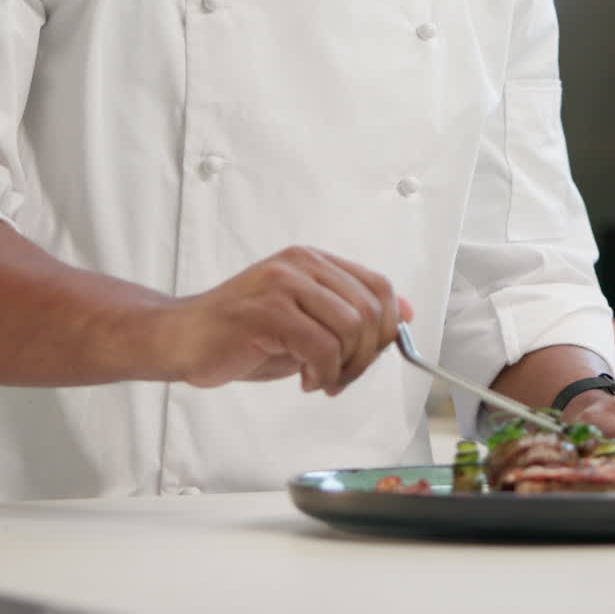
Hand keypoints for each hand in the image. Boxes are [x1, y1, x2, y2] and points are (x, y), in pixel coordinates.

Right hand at [168, 246, 411, 393]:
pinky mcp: (268, 311)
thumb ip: (348, 314)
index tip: (373, 355)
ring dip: (344, 368)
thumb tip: (404, 314)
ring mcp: (284, 284)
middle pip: (370, 310)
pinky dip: (323, 374)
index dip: (389, 328)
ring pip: (350, 329)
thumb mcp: (305, 319)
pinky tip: (305, 381)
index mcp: (313, 261)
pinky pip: (321, 348)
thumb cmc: (241, 333)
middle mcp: (301, 264)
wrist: (182, 337)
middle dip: (366, 356)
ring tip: (320, 379)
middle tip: (342, 377)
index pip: (379, 287)